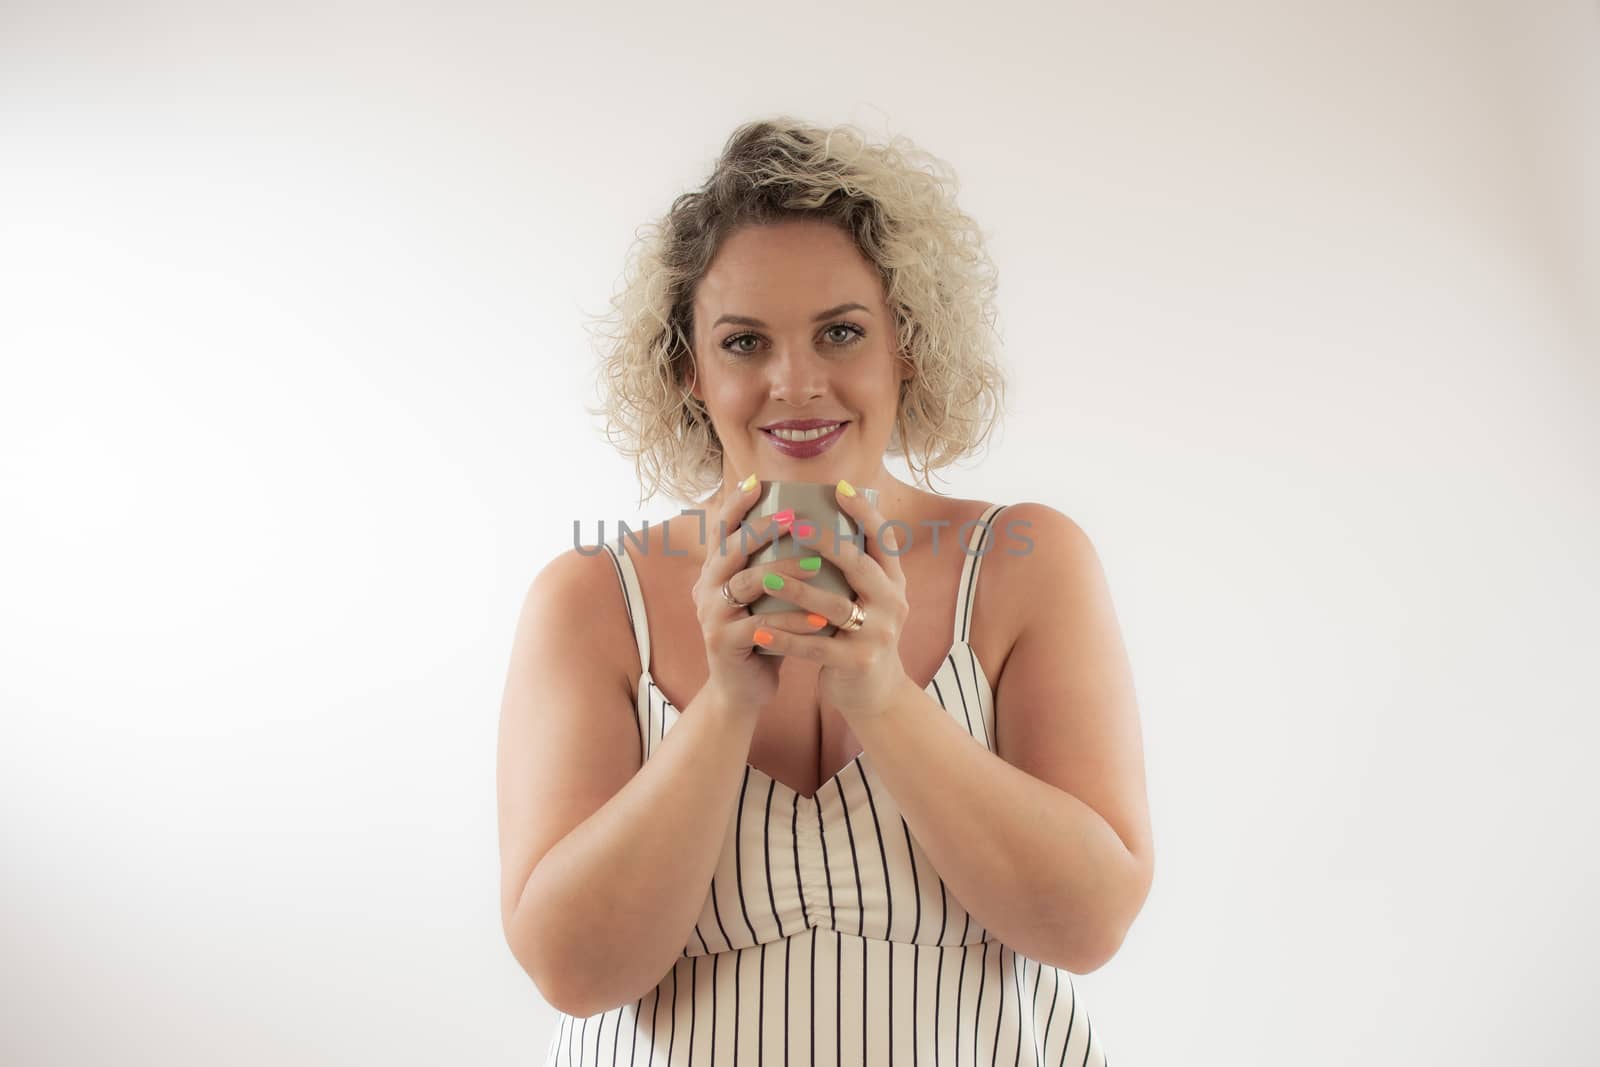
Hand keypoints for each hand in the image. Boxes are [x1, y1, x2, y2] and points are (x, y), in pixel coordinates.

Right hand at [693, 478, 827, 715]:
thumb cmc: (763, 632)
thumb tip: (816, 524)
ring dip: (784, 573)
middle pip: (730, 548)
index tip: (758, 481)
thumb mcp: (765, 595)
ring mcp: (712, 615)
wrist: (742, 688)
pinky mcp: (724, 644)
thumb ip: (774, 564)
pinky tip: (820, 619)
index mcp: (715, 570)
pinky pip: (760, 625)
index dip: (736, 504)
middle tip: (795, 517)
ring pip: (747, 583)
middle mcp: (706, 587)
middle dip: (762, 529)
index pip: (722, 529)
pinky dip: (792, 621)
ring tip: (818, 567)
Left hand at [748, 481, 911, 721]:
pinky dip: (786, 638)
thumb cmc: (860, 636)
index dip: (864, 513)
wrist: (876, 694)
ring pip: (833, 606)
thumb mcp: (867, 600)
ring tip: (766, 576)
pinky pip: (816, 647)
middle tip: (795, 522)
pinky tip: (759, 630)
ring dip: (798, 590)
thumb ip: (853, 569)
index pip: (883, 540)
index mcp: (893, 582)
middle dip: (827, 541)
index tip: (840, 488)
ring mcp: (877, 634)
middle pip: (859, 565)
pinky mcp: (858, 662)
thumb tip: (820, 520)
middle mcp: (892, 603)